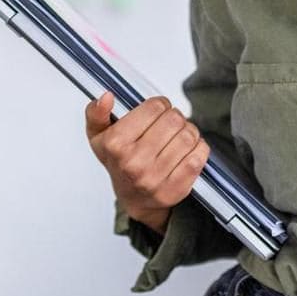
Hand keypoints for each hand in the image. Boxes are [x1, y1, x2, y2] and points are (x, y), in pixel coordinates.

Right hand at [84, 92, 210, 234]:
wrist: (134, 198)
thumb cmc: (119, 161)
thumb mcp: (99, 136)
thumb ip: (96, 113)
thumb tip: (106, 97)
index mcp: (115, 144)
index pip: (154, 107)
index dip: (160, 105)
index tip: (157, 111)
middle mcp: (134, 162)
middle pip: (174, 119)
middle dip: (175, 117)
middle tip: (169, 124)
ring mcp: (156, 177)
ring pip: (189, 136)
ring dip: (189, 131)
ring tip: (178, 136)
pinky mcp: (176, 188)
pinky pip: (200, 154)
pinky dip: (199, 147)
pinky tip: (187, 150)